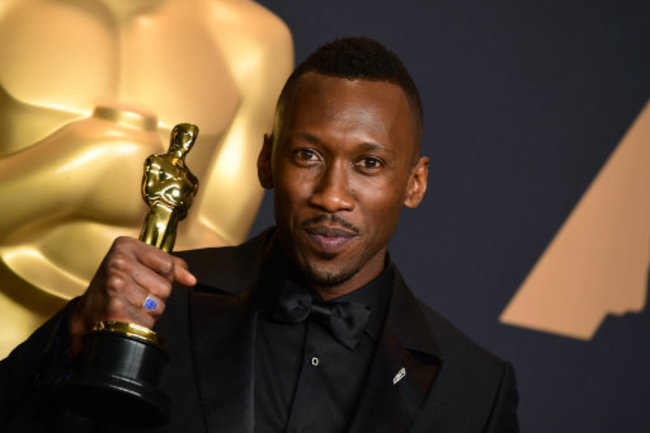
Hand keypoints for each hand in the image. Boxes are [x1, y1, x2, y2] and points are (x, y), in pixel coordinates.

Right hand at [69, 236, 196, 353]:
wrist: (87, 312)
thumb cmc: (114, 287)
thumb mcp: (138, 265)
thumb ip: (169, 265)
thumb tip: (190, 278)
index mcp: (125, 246)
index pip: (169, 264)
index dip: (163, 276)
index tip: (145, 277)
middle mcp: (118, 263)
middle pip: (166, 286)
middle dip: (155, 295)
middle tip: (134, 293)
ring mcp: (116, 285)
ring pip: (159, 304)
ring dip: (149, 310)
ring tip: (130, 304)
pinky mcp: (117, 308)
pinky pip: (149, 319)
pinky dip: (142, 322)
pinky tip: (127, 315)